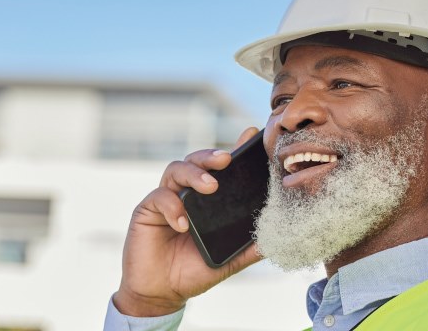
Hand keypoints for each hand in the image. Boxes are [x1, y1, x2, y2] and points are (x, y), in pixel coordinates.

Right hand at [113, 127, 263, 316]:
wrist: (162, 294)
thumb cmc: (193, 272)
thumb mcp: (229, 260)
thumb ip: (250, 247)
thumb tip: (280, 237)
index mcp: (207, 200)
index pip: (220, 169)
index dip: (234, 149)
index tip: (250, 134)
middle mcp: (186, 193)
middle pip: (196, 160)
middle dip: (211, 155)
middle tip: (226, 159)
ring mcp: (166, 199)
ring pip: (176, 169)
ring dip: (194, 173)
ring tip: (210, 186)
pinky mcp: (146, 211)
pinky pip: (159, 197)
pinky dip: (172, 206)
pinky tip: (181, 224)